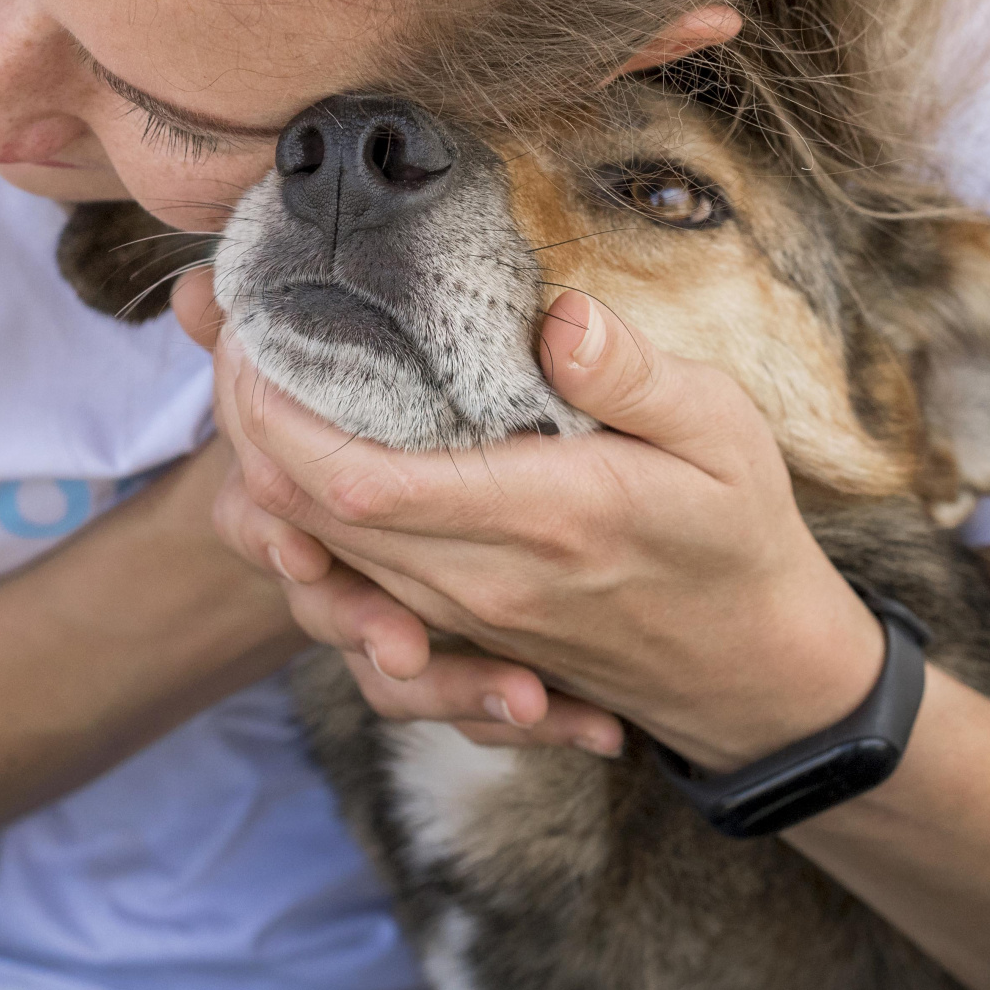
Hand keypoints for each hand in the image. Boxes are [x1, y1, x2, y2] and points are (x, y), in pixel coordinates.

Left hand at [170, 270, 883, 769]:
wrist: (753, 672)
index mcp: (541, 518)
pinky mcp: (456, 632)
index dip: (276, 412)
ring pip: (316, 554)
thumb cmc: (740, 536)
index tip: (253, 333)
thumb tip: (559, 317)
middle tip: (236, 334)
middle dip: (248, 425)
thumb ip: (635, 375)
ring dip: (267, 472)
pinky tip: (300, 457)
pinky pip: (348, 584)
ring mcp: (461, 617)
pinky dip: (305, 523)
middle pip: (307, 518)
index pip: (356, 482)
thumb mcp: (723, 433)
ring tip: (259, 377)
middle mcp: (481, 582)